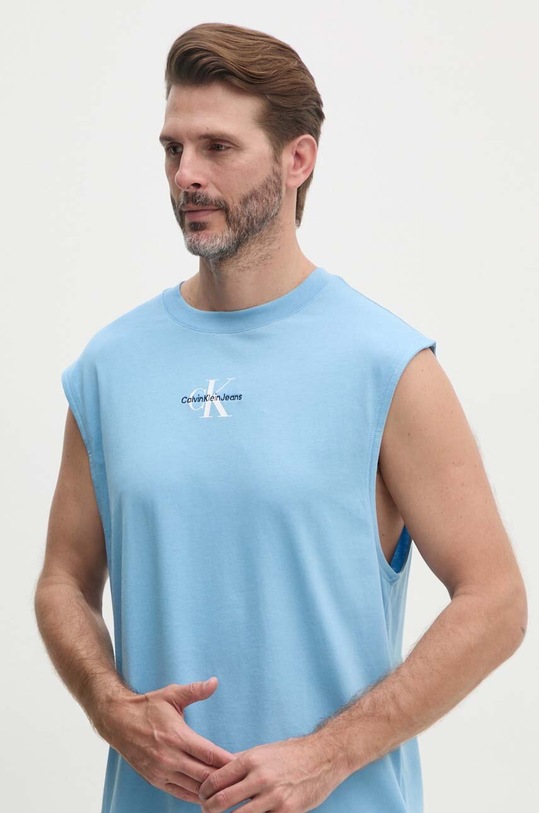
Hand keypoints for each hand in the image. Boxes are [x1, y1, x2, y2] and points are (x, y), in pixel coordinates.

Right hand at [98, 677, 233, 802]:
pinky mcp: (155, 779)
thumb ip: (195, 690)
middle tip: (240, 779)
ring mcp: (161, 771)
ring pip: (193, 788)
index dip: (227, 761)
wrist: (117, 721)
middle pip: (204, 775)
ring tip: (227, 789)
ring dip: (210, 789)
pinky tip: (206, 795)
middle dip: (223, 778)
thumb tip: (214, 682)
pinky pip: (179, 793)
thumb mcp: (172, 694)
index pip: (209, 754)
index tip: (242, 763)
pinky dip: (194, 795)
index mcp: (177, 736)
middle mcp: (169, 757)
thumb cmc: (147, 707)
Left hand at [198, 732, 346, 812]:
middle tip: (206, 811)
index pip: (216, 779)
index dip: (204, 791)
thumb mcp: (262, 751)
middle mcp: (260, 777)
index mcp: (251, 759)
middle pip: (222, 800)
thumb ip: (240, 763)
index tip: (201, 796)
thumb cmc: (290, 754)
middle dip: (208, 809)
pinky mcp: (286, 811)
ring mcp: (274, 796)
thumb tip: (216, 772)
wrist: (323, 757)